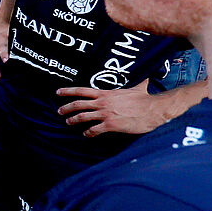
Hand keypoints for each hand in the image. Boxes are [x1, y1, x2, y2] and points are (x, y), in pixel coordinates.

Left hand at [56, 82, 175, 136]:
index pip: (81, 90)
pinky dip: (88, 132)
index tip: (57, 93)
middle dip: (66, 108)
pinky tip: (86, 134)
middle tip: (59, 111)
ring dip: (73, 120)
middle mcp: (102, 103)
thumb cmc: (145, 99)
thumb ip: (136, 83)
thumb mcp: (137, 87)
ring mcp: (105, 114)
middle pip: (78, 104)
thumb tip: (146, 77)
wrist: (153, 109)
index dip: (67, 91)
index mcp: (105, 93)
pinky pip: (94, 130)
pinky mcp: (111, 125)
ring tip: (69, 122)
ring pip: (82, 117)